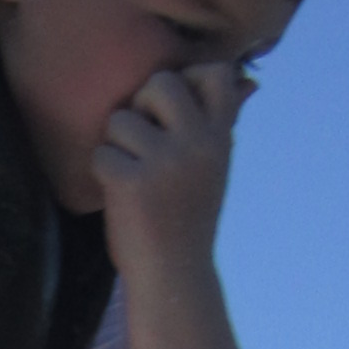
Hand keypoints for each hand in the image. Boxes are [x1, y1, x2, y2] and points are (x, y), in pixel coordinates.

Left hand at [94, 57, 249, 272]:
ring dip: (116, 145)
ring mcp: (166, 162)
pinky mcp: (132, 182)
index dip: (187, 77)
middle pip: (160, 83)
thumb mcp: (214, 166)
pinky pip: (101, 154)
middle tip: (142, 140)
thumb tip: (247, 80)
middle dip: (140, 106)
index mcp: (220, 137)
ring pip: (120, 119)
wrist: (174, 275)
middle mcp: (199, 144)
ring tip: (132, 174)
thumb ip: (220, 123)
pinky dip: (102, 173)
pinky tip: (118, 195)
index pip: (215, 73)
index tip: (173, 110)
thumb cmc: (188, 218)